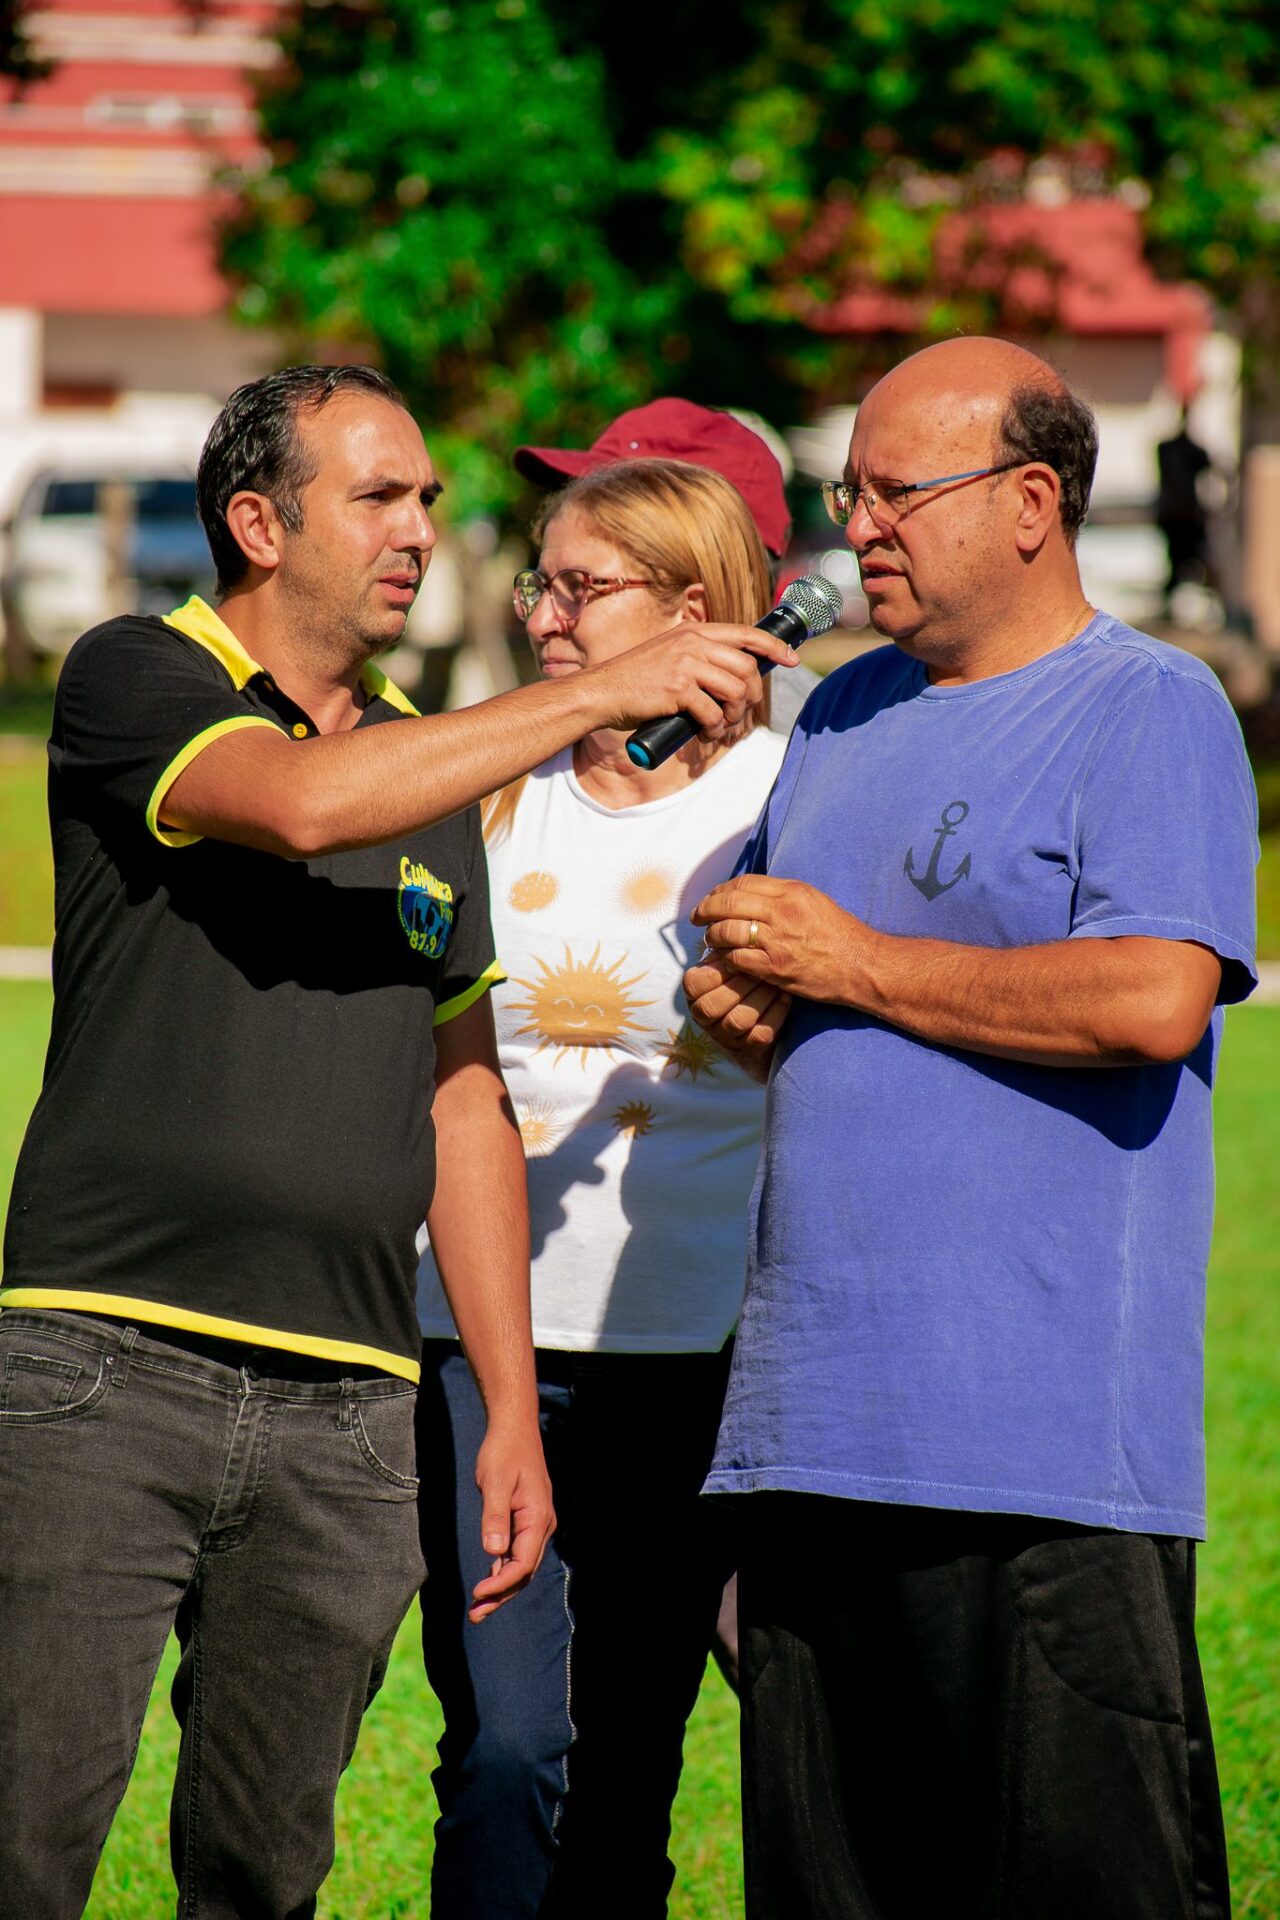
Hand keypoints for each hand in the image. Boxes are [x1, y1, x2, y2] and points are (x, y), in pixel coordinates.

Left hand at [468, 1416, 555, 1622]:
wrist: (514, 1429)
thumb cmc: (504, 1452)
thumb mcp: (495, 1483)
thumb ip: (494, 1517)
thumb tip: (494, 1552)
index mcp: (537, 1519)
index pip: (522, 1564)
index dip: (500, 1584)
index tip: (477, 1594)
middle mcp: (541, 1525)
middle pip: (524, 1572)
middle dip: (500, 1595)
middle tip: (475, 1615)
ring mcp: (535, 1524)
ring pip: (521, 1565)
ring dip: (501, 1587)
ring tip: (478, 1609)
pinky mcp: (525, 1520)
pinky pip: (516, 1552)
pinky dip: (502, 1570)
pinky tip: (488, 1582)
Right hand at [581, 619, 795, 738]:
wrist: (601, 692)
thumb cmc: (634, 680)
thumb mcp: (668, 654)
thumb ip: (697, 656)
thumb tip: (735, 675)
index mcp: (693, 632)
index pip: (746, 633)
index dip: (774, 647)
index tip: (791, 659)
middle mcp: (692, 643)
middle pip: (747, 668)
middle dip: (752, 696)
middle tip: (742, 713)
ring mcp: (685, 665)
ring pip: (735, 691)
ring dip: (735, 715)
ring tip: (721, 725)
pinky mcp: (678, 690)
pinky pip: (714, 712)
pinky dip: (715, 728)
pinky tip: (706, 732)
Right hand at [681, 950, 791, 1078]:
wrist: (757, 1011)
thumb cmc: (740, 974)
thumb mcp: (725, 960)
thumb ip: (723, 947)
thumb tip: (728, 920)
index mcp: (694, 993)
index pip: (694, 983)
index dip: (718, 969)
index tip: (739, 953)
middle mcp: (704, 1018)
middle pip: (713, 1006)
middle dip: (740, 984)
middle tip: (762, 966)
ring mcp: (726, 1036)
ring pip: (738, 1020)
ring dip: (760, 997)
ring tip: (776, 981)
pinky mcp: (750, 1047)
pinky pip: (762, 1033)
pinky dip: (776, 1012)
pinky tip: (786, 996)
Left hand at [690, 874, 874, 1007]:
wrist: (861, 965)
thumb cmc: (840, 935)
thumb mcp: (814, 901)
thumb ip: (783, 896)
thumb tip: (751, 895)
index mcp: (791, 891)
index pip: (742, 883)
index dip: (719, 891)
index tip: (711, 898)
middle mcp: (781, 911)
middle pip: (727, 903)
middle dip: (705, 909)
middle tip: (696, 917)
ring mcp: (776, 940)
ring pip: (726, 931)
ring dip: (713, 936)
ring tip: (711, 940)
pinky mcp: (774, 967)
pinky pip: (736, 958)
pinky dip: (726, 958)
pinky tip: (726, 959)